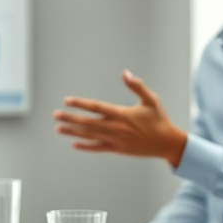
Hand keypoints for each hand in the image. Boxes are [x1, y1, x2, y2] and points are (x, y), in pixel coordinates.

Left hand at [53, 70, 187, 166]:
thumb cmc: (159, 119)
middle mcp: (116, 128)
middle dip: (70, 118)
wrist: (167, 143)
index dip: (80, 104)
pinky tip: (74, 144)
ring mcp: (116, 140)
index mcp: (122, 114)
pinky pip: (98, 148)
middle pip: (88, 123)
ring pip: (90, 136)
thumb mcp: (151, 100)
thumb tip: (125, 73)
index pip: (96, 108)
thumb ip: (137, 86)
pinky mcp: (118, 149)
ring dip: (73, 132)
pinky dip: (86, 147)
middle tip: (55, 115)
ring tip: (58, 128)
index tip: (67, 100)